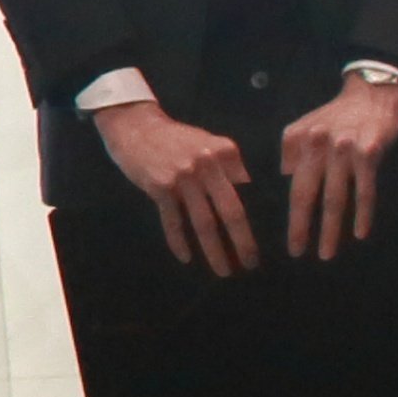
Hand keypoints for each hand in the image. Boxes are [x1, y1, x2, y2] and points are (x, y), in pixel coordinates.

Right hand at [92, 100, 258, 272]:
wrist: (134, 126)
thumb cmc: (175, 138)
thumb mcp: (207, 142)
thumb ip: (228, 164)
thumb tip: (247, 189)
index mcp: (224, 152)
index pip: (246, 190)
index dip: (256, 216)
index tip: (263, 237)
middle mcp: (207, 165)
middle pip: (230, 211)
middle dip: (243, 242)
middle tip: (250, 264)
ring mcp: (182, 177)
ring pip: (203, 222)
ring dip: (214, 251)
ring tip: (223, 270)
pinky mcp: (160, 188)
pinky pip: (173, 221)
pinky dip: (179, 242)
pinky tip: (186, 258)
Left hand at [279, 73, 397, 258]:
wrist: (373, 94)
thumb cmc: (338, 115)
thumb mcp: (305, 126)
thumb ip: (292, 150)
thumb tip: (286, 176)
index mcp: (299, 142)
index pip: (292, 186)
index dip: (290, 216)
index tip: (288, 241)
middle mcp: (318, 147)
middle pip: (307, 194)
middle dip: (302, 227)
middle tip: (299, 253)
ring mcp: (344, 150)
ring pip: (336, 197)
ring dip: (331, 229)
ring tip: (327, 253)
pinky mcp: (370, 152)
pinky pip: (365, 189)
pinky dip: (363, 213)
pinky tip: (360, 233)